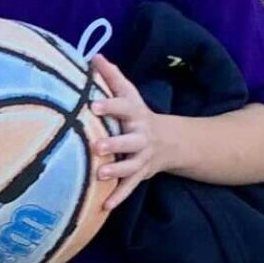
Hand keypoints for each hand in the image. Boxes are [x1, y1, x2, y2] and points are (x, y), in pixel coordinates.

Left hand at [89, 55, 174, 210]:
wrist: (170, 141)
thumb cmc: (138, 114)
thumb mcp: (129, 94)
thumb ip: (111, 77)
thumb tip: (93, 56)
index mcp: (135, 115)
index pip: (122, 107)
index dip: (109, 106)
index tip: (93, 105)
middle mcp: (141, 136)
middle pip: (130, 140)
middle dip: (115, 143)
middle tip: (97, 146)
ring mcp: (142, 157)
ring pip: (131, 166)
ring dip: (117, 171)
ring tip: (99, 175)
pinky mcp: (141, 174)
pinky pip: (130, 187)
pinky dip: (118, 197)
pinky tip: (104, 207)